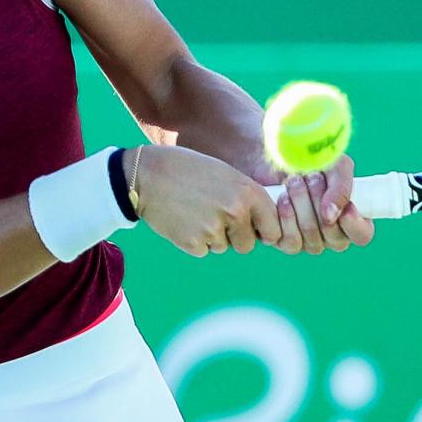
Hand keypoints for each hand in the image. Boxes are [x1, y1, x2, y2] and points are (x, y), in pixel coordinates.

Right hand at [131, 145, 280, 256]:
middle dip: (235, 237)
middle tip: (216, 218)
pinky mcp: (193, 243)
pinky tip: (184, 220)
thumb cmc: (188, 170)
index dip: (265, 232)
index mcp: (247, 192)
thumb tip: (265, 224)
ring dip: (212, 237)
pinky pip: (203, 250)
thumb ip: (246, 197)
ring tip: (195, 213)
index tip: (258, 232)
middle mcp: (235, 212)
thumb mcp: (226, 175)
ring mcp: (214, 229)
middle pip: (247, 245)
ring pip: (222, 247)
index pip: (273, 228)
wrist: (148, 175)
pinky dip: (194, 241)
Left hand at [251, 153, 374, 254]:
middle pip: (335, 238)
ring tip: (294, 180)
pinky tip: (282, 197)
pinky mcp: (284, 240)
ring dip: (302, 203)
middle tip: (312, 177)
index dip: (355, 224)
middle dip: (322, 203)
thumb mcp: (334, 165)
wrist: (270, 156)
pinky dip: (286, 215)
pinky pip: (290, 241)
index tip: (347, 207)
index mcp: (351, 217)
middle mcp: (331, 234)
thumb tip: (331, 216)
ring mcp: (307, 240)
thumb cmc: (310, 160)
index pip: (362, 235)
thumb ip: (342, 188)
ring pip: (312, 237)